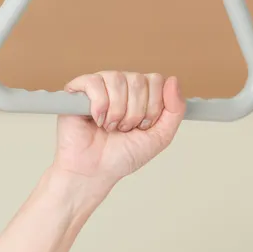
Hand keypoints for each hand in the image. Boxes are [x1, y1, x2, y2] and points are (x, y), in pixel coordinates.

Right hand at [52, 71, 185, 187]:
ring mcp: (99, 87)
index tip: (143, 126)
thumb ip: (175, 110)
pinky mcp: (77, 91)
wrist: (94, 172)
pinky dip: (99, 105)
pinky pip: (94, 82)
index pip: (155, 80)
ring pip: (117, 79)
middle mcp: (121, 86)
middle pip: (138, 80)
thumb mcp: (160, 137)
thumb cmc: (122, 156)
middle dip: (135, 112)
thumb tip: (173, 80)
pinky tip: (97, 120)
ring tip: (110, 127)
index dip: (152, 106)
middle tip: (124, 129)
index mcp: (140, 94)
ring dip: (117, 111)